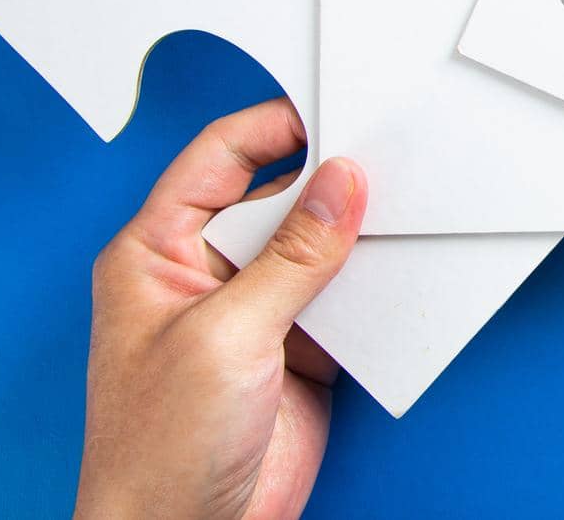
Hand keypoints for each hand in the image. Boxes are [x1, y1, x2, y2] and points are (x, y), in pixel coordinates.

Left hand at [75, 99, 367, 519]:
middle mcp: (207, 274)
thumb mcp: (225, 337)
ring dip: (360, 238)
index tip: (335, 113)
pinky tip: (403, 275)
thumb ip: (291, 258)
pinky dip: (377, 287)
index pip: (218, 159)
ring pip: (320, 247)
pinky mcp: (300, 350)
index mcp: (157, 252)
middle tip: (387, 165)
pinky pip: (346, 298)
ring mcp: (257, 312)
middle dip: (332, 184)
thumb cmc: (157, 450)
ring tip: (405, 216)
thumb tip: (339, 186)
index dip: (275, 128)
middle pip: (279, 198)